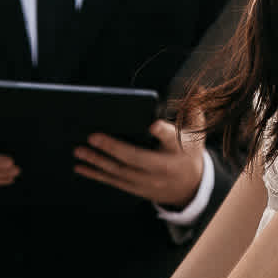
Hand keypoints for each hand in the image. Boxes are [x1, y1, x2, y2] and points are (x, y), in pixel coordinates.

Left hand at [73, 120, 204, 207]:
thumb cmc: (188, 151)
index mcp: (179, 150)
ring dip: (97, 162)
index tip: (153, 124)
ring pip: (120, 172)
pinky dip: (96, 174)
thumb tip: (198, 88)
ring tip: (78, 151)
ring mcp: (149, 182)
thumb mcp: (196, 131)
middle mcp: (163, 168)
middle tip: (92, 136)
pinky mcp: (137, 190)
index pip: (172, 139)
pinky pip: (114, 182)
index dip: (162, 133)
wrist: (190, 187)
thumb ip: (194, 110)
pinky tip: (80, 166)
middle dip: (113, 148)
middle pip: (137, 159)